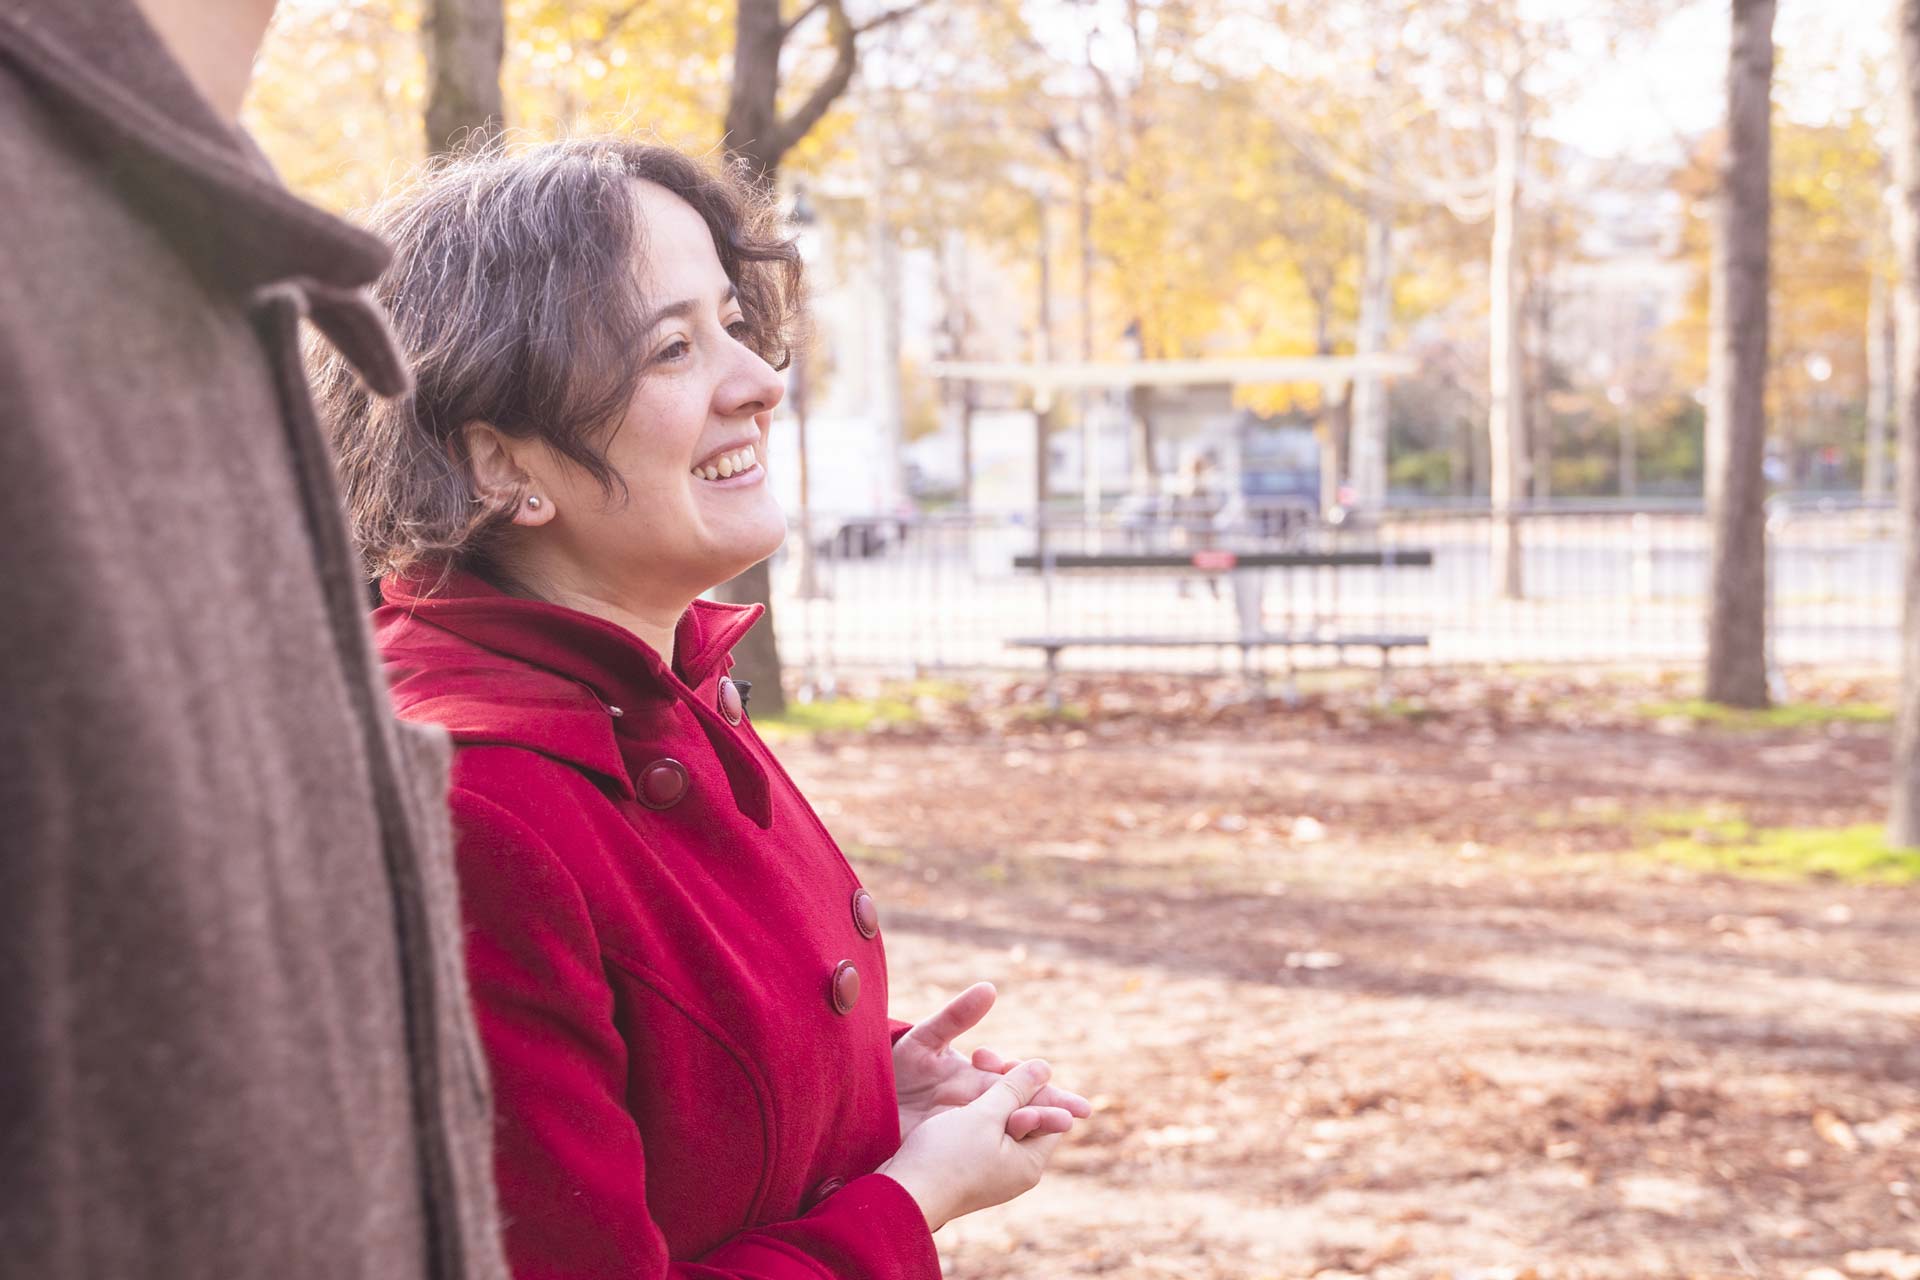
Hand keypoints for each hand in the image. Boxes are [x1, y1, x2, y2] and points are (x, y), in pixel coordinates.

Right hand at [879, 1058, 1066, 1231]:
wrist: (900, 1194)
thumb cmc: (945, 1156)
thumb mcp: (985, 1115)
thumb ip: (1015, 1089)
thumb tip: (1044, 1066)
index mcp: (1029, 1162)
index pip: (1049, 1114)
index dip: (1032, 1083)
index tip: (1006, 1062)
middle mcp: (1016, 1172)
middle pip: (1024, 1116)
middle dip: (1008, 1086)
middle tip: (985, 1060)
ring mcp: (992, 1175)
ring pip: (1000, 1123)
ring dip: (989, 1096)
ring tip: (971, 1069)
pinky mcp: (969, 1172)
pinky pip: (981, 1135)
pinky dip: (975, 1113)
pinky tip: (955, 1096)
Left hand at [893, 982, 1090, 1140]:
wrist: (859, 1108)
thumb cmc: (891, 1071)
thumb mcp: (923, 1041)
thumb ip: (955, 1017)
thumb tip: (990, 988)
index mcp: (978, 1079)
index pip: (1020, 1079)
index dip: (1038, 1079)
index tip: (1047, 1074)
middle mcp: (980, 1106)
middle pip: (1026, 1107)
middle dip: (1051, 1106)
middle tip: (1078, 1111)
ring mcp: (970, 1131)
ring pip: (1014, 1131)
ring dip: (1037, 1127)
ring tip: (1060, 1126)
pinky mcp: (957, 1151)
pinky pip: (992, 1153)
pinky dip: (1013, 1151)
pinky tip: (1023, 1152)